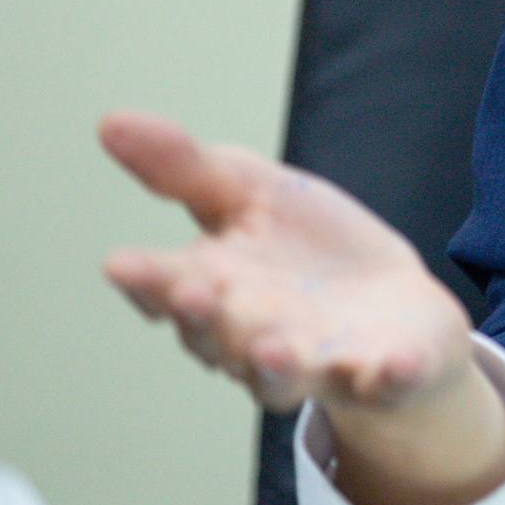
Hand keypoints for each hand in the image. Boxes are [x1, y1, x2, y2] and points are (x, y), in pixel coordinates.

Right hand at [99, 112, 504, 504]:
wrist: (394, 305)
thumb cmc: (307, 249)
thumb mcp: (250, 191)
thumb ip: (185, 169)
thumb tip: (109, 121)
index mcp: (213, 290)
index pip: (165, 288)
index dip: (144, 280)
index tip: (122, 263)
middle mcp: (253, 339)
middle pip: (216, 338)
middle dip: (202, 318)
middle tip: (191, 292)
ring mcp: (317, 365)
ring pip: (283, 377)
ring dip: (275, 365)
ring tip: (271, 346)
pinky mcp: (381, 375)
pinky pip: (383, 383)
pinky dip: (389, 376)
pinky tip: (395, 364)